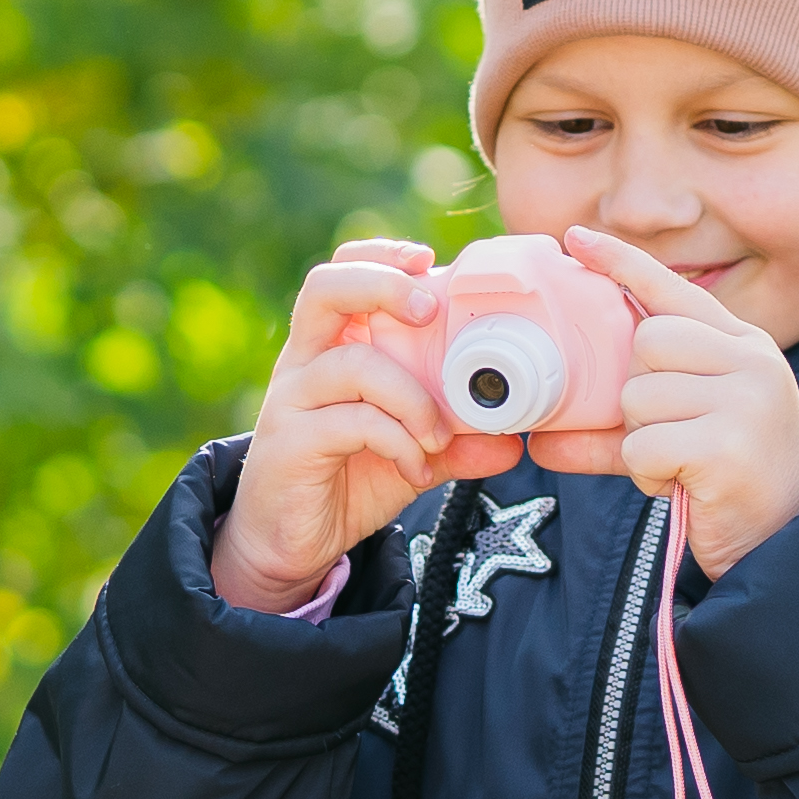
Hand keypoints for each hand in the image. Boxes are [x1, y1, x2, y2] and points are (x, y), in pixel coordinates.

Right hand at [210, 244, 454, 612]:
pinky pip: (350, 422)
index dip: (381, 255)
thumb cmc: (344, 481)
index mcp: (329, 348)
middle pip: (326, 289)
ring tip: (439, 434)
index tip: (428, 260)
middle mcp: (304, 363)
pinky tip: (417, 468)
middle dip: (383, 287)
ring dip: (411, 394)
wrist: (286, 543)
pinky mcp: (290, 442)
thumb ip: (455, 441)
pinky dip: (397, 441)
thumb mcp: (408, 454)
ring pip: (352, 363)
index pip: (342, 273)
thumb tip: (512, 440)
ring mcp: (292, 400)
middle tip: (430, 313)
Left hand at [561, 226, 798, 578]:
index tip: (576, 239)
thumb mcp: (683, 435)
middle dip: (637, 395)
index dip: (621, 262)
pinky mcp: (728, 445)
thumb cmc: (730, 482)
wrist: (788, 542)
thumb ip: (621, 423)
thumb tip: (540, 437)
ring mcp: (745, 400)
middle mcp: (751, 361)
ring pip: (637, 398)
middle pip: (646, 343)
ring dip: (642, 442)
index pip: (674, 289)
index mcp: (743, 345)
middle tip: (668, 434)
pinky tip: (684, 483)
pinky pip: (641, 446)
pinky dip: (648, 473)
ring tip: (681, 464)